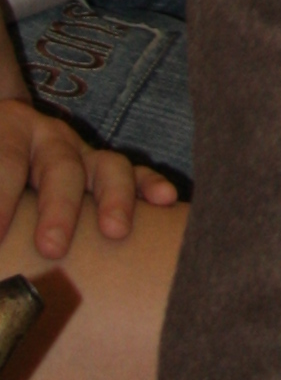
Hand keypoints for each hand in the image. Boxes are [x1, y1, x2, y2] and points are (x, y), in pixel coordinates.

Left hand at [0, 97, 175, 258]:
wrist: (4, 132)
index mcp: (6, 134)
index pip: (3, 164)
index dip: (0, 200)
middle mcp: (49, 139)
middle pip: (59, 167)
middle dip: (58, 208)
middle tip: (52, 247)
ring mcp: (81, 153)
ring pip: (106, 167)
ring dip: (113, 199)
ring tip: (116, 232)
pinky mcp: (103, 170)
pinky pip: (135, 173)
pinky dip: (149, 186)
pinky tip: (164, 202)